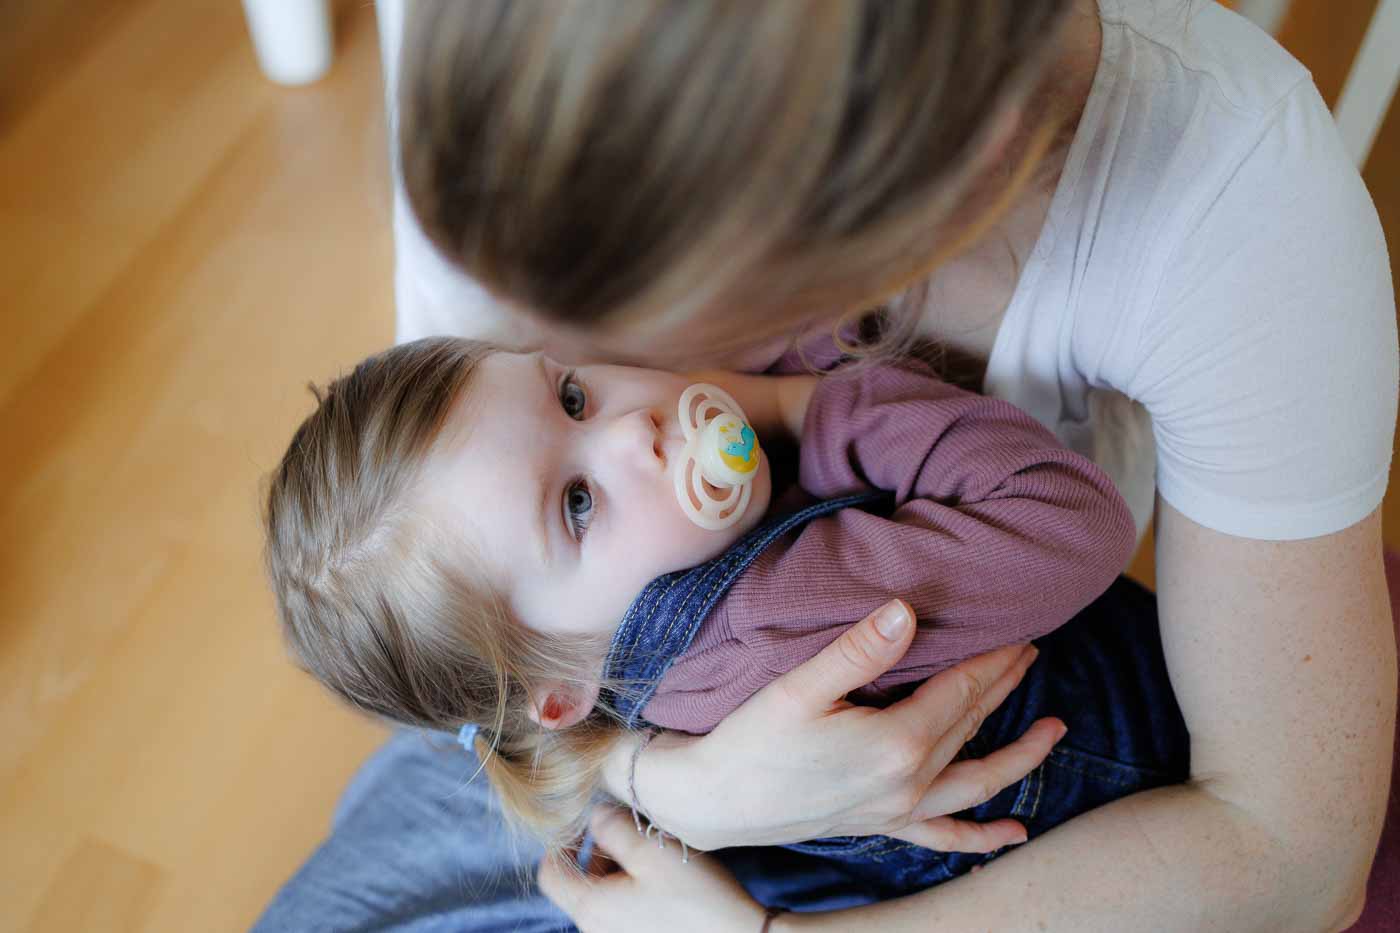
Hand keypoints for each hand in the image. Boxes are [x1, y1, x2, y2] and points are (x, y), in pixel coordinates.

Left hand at [538, 806, 766, 932]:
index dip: (562, 842)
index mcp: (591, 907)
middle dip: (598, 852)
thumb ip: (612, 827)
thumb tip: (592, 814)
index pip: (549, 873)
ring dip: (618, 870)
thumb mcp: (650, 850)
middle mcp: (596, 930)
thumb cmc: (695, 898)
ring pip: (602, 896)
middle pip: (578, 884)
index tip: (587, 822)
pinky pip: (622, 910)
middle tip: (630, 831)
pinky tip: (665, 879)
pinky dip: (633, 889)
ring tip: (653, 854)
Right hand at [630, 600, 1064, 852]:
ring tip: (1055, 732)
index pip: (961, 689)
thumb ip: (858, 650)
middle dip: (1005, 685)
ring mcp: (898, 808)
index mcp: (897, 743)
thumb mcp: (799, 687)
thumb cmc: (750, 740)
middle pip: (972, 724)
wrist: (712, 801)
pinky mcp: (881, 824)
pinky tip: (1013, 835)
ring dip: (1019, 756)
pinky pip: (945, 836)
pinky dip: (983, 837)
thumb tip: (908, 611)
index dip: (993, 656)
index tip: (1020, 626)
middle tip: (1032, 649)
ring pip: (976, 781)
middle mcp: (909, 781)